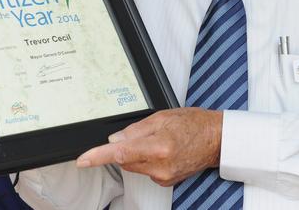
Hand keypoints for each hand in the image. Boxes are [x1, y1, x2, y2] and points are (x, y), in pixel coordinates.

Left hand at [76, 108, 221, 186]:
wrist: (216, 140)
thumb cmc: (195, 124)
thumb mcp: (163, 116)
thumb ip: (136, 129)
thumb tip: (115, 139)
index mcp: (159, 147)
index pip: (120, 153)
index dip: (98, 157)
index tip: (82, 160)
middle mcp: (160, 166)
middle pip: (125, 160)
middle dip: (125, 147)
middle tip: (144, 133)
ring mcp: (163, 176)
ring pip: (134, 165)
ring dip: (137, 153)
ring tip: (159, 139)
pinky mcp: (166, 181)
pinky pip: (146, 170)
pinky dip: (147, 159)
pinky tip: (163, 149)